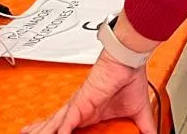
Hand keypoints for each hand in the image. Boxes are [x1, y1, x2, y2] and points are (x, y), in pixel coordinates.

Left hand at [21, 54, 157, 133]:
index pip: (71, 127)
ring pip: (56, 125)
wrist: (128, 60)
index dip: (60, 132)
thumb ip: (144, 128)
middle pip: (56, 125)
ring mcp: (79, 106)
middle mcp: (81, 109)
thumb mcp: (137, 113)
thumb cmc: (129, 78)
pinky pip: (67, 120)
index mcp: (91, 112)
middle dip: (43, 131)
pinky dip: (59, 130)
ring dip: (45, 131)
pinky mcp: (82, 103)